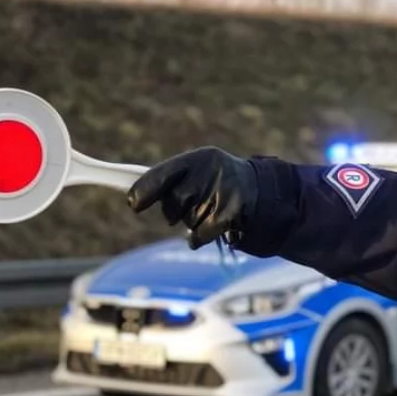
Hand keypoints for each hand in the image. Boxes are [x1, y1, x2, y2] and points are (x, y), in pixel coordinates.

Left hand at [127, 147, 258, 249]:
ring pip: (187, 221)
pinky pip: (199, 235)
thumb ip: (169, 181)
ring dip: (194, 222)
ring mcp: (221, 193)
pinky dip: (200, 237)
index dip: (144, 191)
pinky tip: (214, 226)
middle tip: (194, 203)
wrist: (264, 193)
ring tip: (213, 209)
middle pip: (172, 203)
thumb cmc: (220, 183)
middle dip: (176, 210)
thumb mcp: (199, 172)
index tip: (134, 204)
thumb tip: (132, 199)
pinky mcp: (228, 215)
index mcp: (199, 158)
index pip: (161, 175)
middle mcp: (210, 172)